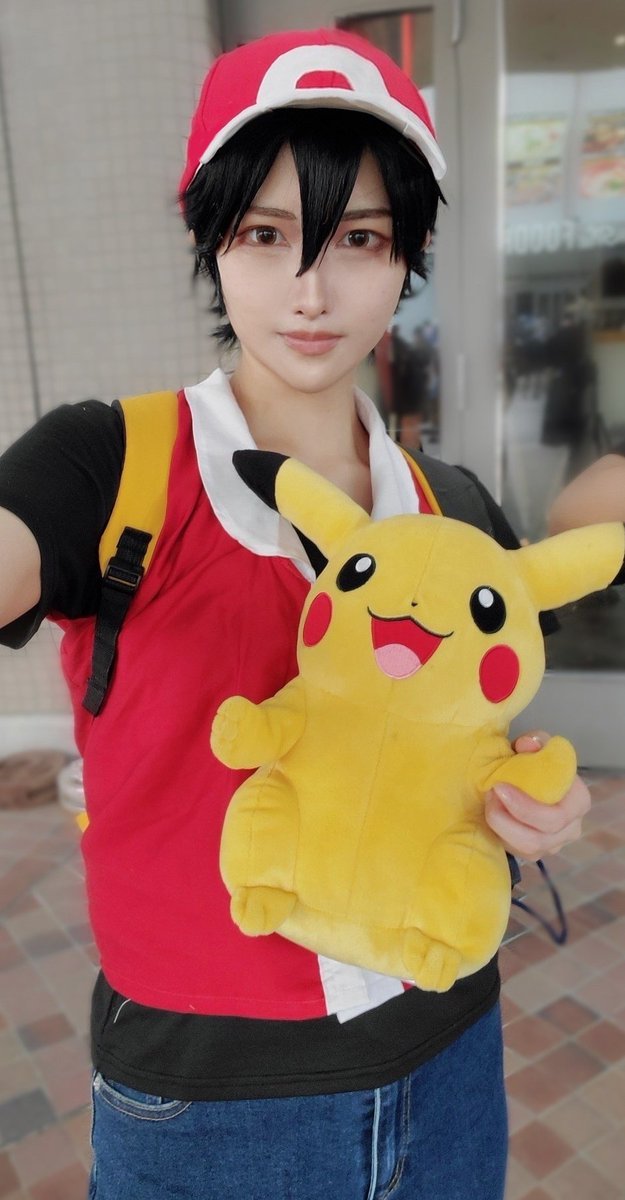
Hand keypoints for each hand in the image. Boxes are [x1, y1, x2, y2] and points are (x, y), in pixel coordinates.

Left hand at [484, 730, 590, 859]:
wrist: (522, 781)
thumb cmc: (532, 764)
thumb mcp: (535, 747)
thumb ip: (534, 742)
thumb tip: (527, 745)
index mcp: (578, 800)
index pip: (560, 813)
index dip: (527, 806)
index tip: (499, 786)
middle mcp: (570, 827)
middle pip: (541, 836)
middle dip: (508, 817)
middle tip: (489, 794)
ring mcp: (553, 844)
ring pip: (527, 847)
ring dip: (501, 825)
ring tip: (488, 802)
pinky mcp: (534, 853)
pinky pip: (516, 851)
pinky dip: (499, 833)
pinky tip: (491, 814)